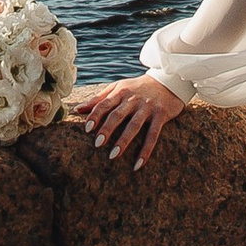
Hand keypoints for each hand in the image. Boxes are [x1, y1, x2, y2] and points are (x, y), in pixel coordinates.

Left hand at [71, 74, 185, 167]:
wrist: (168, 81)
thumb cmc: (138, 87)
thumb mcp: (119, 88)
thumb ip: (99, 99)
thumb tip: (77, 109)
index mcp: (121, 92)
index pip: (105, 104)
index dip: (95, 116)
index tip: (87, 129)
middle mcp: (133, 99)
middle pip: (118, 115)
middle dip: (107, 129)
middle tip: (97, 144)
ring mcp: (147, 107)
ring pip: (134, 125)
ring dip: (123, 141)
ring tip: (113, 156)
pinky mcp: (161, 115)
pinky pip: (153, 134)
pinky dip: (146, 150)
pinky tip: (138, 164)